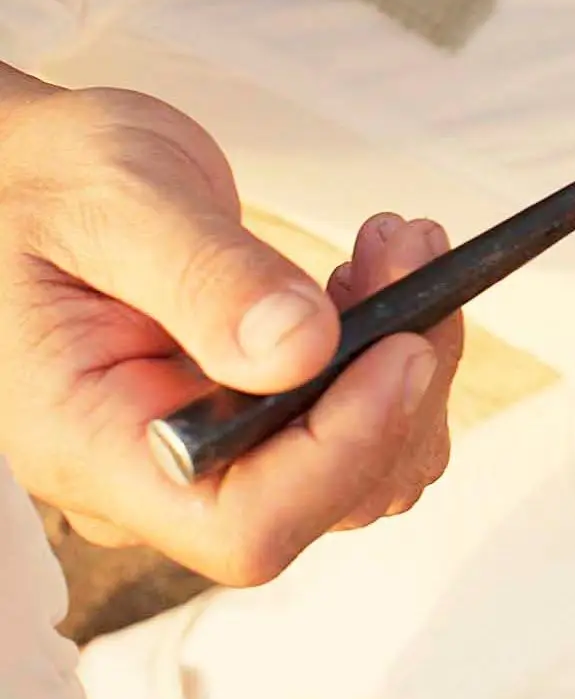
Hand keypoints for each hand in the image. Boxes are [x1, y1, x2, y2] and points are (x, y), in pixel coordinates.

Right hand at [0, 82, 461, 583]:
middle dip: (399, 380)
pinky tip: (377, 272)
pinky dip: (398, 349)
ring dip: (413, 358)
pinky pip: (364, 425)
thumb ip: (207, 279)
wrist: (33, 174)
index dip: (343, 451)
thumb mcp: (117, 204)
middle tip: (408, 251)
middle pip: (329, 500)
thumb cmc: (45, 183)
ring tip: (394, 246)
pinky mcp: (262, 420)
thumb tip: (302, 350)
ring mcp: (218, 454)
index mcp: (94, 445)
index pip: (244, 523)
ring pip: (368, 469)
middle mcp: (159, 476)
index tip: (402, 344)